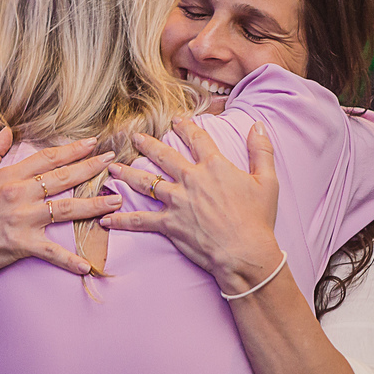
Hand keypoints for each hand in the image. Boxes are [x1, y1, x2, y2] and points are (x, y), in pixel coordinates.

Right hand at [0, 128, 124, 281]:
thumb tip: (6, 130)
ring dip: (95, 205)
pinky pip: (51, 252)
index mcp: (9, 176)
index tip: (93, 142)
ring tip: (116, 201)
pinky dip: (69, 260)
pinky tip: (88, 265)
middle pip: (63, 178)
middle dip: (91, 168)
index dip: (72, 149)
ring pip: (67, 209)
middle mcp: (19, 195)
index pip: (47, 158)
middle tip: (113, 160)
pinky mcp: (22, 244)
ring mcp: (23, 219)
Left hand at [102, 119, 282, 288]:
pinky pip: (140, 220)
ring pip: (146, 183)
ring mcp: (177, 202)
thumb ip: (261, 150)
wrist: (245, 252)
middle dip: (148, 145)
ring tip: (113, 168)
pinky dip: (122, 220)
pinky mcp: (169, 224)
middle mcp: (191, 179)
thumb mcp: (267, 181)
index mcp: (214, 166)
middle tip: (135, 137)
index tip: (176, 121)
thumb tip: (258, 125)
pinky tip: (107, 218)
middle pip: (164, 156)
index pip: (197, 139)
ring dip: (127, 174)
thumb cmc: (258, 219)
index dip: (186, 127)